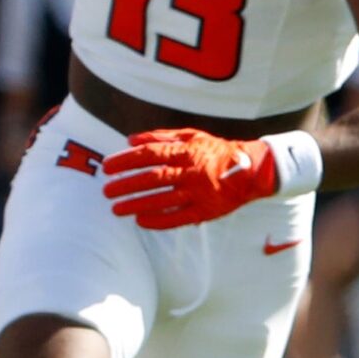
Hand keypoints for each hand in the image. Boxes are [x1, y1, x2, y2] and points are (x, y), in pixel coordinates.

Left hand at [103, 128, 277, 229]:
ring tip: (116, 209)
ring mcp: (200, 192)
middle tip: (106, 191)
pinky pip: (179, 218)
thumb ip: (160, 137)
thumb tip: (129, 140)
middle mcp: (192, 171)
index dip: (126, 161)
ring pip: (163, 199)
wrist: (252, 170)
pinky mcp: (206, 210)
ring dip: (136, 204)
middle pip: (153, 178)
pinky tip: (141, 221)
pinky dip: (158, 220)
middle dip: (126, 185)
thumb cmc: (217, 151)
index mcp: (187, 151)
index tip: (107, 167)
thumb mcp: (192, 136)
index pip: (149, 155)